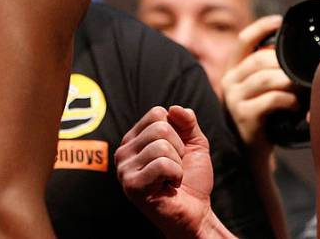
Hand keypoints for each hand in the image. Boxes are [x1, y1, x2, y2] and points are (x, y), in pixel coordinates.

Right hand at [116, 106, 214, 237]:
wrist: (196, 211)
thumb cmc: (191, 178)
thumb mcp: (194, 143)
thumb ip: (187, 122)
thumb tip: (174, 108)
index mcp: (134, 138)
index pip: (157, 113)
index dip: (177, 131)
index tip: (176, 151)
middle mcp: (124, 151)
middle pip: (160, 128)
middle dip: (179, 149)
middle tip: (175, 168)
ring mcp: (124, 169)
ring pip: (162, 146)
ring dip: (177, 164)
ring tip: (171, 178)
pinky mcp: (131, 185)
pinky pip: (162, 165)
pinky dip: (176, 175)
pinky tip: (169, 186)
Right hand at [221, 16, 297, 154]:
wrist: (251, 154)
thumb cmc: (263, 117)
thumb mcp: (260, 89)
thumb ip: (269, 70)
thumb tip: (295, 49)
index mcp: (232, 69)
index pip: (244, 40)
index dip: (261, 27)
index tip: (280, 21)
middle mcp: (228, 81)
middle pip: (260, 59)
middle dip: (285, 62)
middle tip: (301, 71)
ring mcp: (234, 99)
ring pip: (267, 78)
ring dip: (290, 82)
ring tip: (301, 89)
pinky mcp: (244, 116)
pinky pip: (272, 100)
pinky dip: (289, 100)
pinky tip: (296, 106)